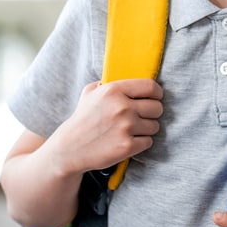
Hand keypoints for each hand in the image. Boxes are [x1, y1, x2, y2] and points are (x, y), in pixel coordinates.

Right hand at [48, 79, 162, 175]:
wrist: (70, 148)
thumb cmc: (82, 119)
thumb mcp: (90, 92)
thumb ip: (109, 83)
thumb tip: (129, 78)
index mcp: (114, 90)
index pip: (151, 87)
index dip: (156, 93)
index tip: (154, 98)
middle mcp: (122, 107)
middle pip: (157, 108)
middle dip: (152, 113)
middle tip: (141, 117)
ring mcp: (125, 127)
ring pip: (154, 126)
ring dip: (146, 129)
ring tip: (132, 130)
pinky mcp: (127, 146)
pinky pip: (148, 142)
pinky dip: (141, 143)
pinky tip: (128, 141)